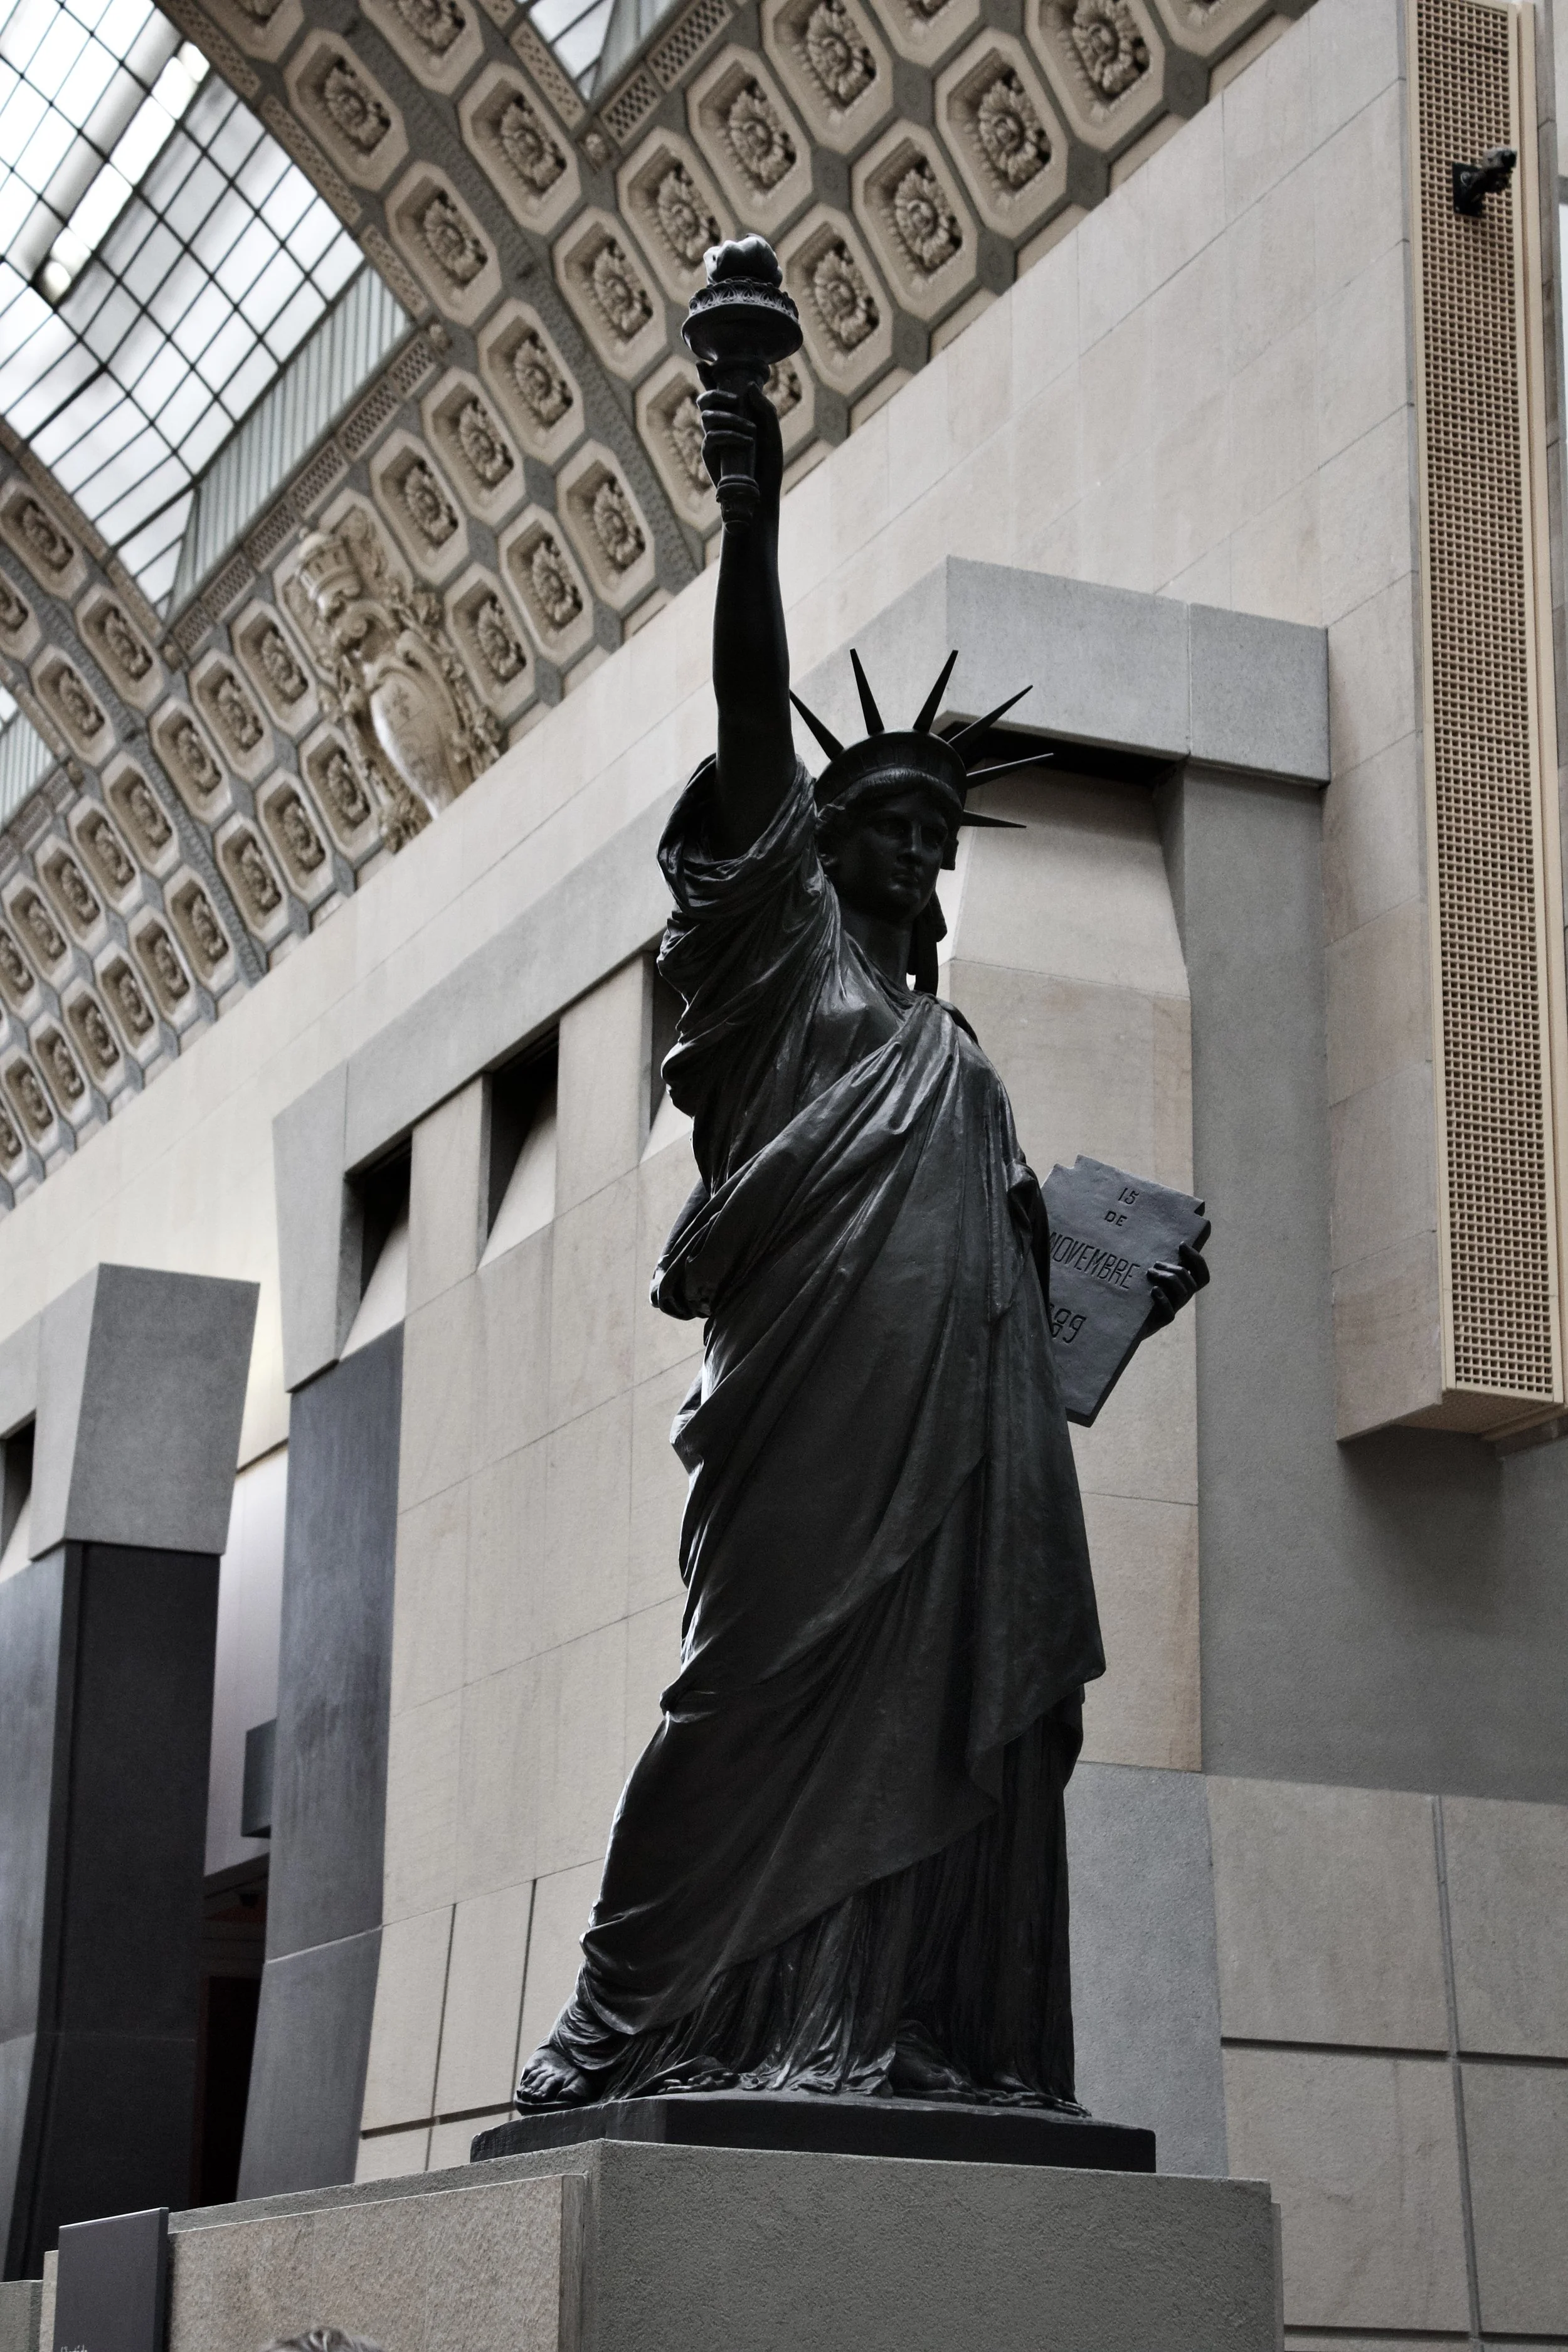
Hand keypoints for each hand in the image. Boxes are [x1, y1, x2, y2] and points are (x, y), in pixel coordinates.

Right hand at [697, 377, 783, 515]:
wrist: (762, 494)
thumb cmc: (768, 464)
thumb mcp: (772, 433)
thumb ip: (764, 409)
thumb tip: (749, 387)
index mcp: (735, 415)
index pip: (718, 391)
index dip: (707, 377)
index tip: (702, 363)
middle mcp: (721, 424)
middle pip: (705, 400)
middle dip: (714, 392)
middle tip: (735, 400)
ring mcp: (714, 439)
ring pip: (707, 416)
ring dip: (729, 418)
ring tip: (750, 429)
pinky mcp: (710, 456)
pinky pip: (711, 437)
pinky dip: (728, 435)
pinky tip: (745, 441)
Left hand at [1144, 1240, 1209, 1329]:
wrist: (1129, 1319)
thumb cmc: (1142, 1291)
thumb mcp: (1154, 1275)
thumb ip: (1162, 1263)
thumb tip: (1165, 1242)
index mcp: (1184, 1287)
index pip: (1202, 1276)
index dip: (1197, 1260)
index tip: (1181, 1245)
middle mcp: (1182, 1298)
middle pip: (1191, 1282)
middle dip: (1175, 1268)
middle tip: (1156, 1263)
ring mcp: (1174, 1309)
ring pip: (1182, 1292)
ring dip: (1167, 1278)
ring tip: (1150, 1272)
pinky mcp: (1162, 1320)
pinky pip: (1169, 1312)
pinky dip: (1163, 1299)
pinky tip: (1154, 1290)